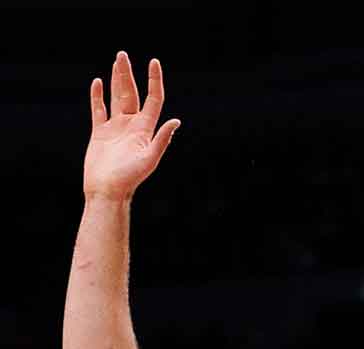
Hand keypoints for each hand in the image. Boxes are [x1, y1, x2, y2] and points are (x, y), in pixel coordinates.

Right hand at [84, 52, 180, 200]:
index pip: (153, 99)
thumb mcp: (149, 158)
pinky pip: (99, 110)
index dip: (154, 81)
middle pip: (131, 93)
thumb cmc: (130, 177)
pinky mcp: (100, 133)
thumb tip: (176, 121)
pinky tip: (98, 82)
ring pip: (116, 98)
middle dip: (128, 74)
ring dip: (116, 80)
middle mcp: (132, 125)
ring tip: (116, 62)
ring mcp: (116, 127)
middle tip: (123, 54)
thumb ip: (162, 139)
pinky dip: (98, 96)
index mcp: (145, 129)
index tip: (153, 62)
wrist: (108, 190)